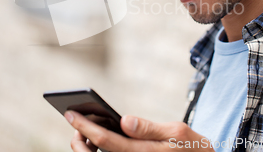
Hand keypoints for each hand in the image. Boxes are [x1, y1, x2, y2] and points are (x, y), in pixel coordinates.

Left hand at [65, 110, 214, 151]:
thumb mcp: (178, 133)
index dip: (86, 127)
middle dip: (79, 139)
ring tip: (82, 131)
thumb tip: (124, 121)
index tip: (70, 115)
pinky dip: (98, 151)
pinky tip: (97, 140)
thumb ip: (150, 128)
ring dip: (86, 148)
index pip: (107, 141)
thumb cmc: (191, 147)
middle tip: (72, 120)